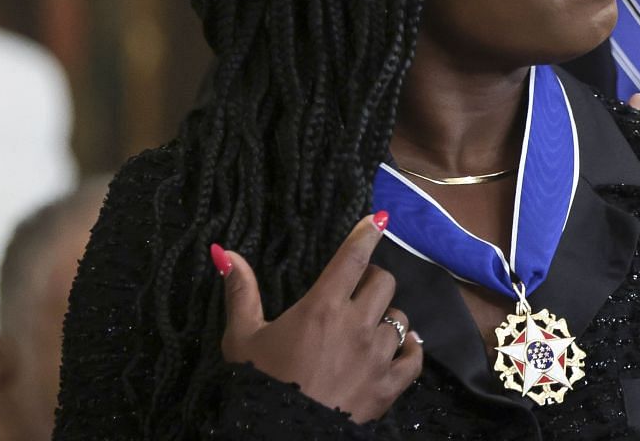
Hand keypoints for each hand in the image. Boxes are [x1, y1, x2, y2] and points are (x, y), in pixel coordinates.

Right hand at [214, 213, 422, 420]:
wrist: (280, 435)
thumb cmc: (260, 385)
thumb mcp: (243, 338)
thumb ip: (241, 292)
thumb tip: (224, 252)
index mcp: (323, 307)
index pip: (354, 258)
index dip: (367, 234)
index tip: (380, 219)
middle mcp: (357, 326)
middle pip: (384, 283)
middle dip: (372, 282)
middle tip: (357, 293)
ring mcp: (377, 357)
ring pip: (400, 319)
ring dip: (387, 318)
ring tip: (370, 328)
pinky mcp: (389, 387)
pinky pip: (414, 357)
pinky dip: (410, 350)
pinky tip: (400, 349)